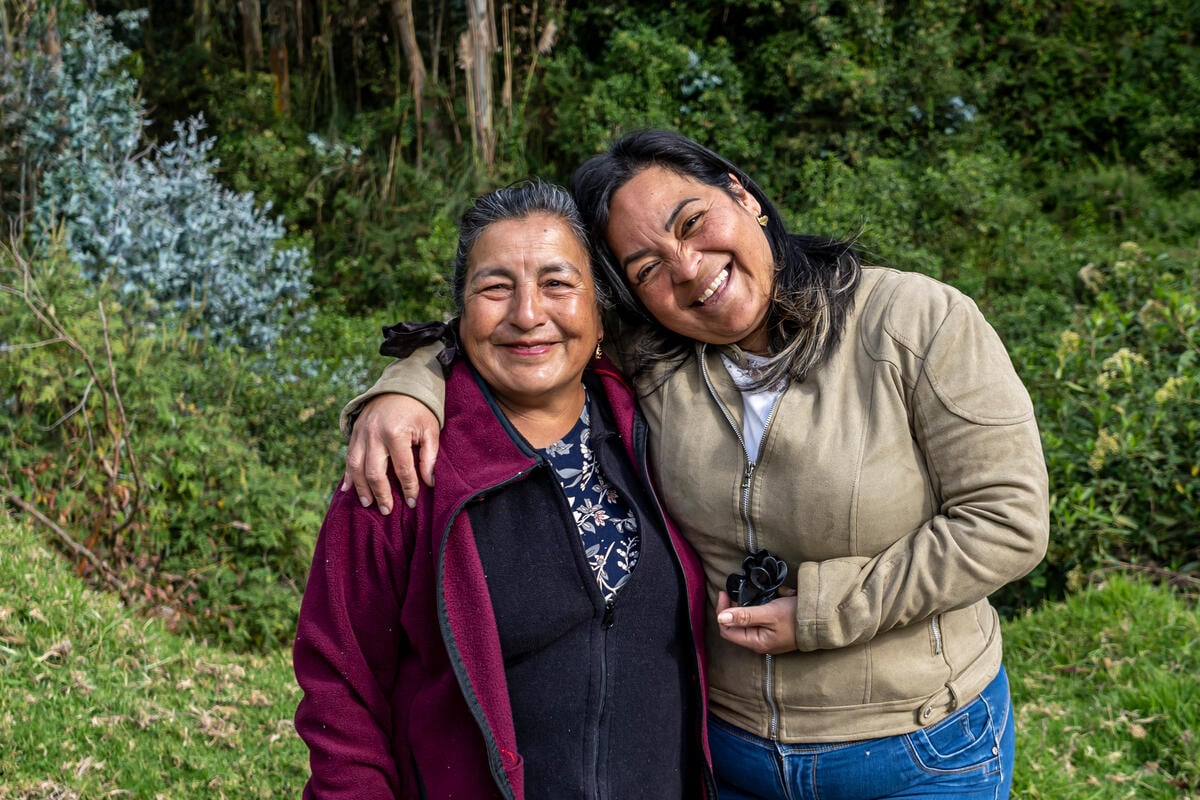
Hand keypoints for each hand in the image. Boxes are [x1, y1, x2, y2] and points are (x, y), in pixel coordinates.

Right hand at [341, 395, 438, 514]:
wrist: (400, 385)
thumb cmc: (419, 410)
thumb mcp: (430, 430)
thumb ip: (430, 457)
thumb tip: (429, 483)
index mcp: (396, 433)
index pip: (402, 469)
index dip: (408, 488)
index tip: (411, 502)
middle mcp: (374, 434)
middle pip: (375, 473)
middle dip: (381, 494)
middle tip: (387, 510)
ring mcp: (361, 433)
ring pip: (356, 467)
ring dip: (361, 488)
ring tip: (368, 503)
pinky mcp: (354, 432)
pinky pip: (348, 457)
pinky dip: (348, 474)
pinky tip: (347, 489)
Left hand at [715, 588, 798, 654]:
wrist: (823, 619)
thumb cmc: (796, 617)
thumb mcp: (769, 613)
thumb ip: (745, 615)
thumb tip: (720, 618)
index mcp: (756, 642)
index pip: (727, 630)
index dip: (722, 611)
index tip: (725, 593)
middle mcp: (760, 642)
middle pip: (736, 625)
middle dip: (734, 606)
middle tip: (736, 590)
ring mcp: (768, 636)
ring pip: (748, 619)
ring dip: (747, 605)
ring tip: (751, 592)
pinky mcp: (775, 629)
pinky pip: (761, 617)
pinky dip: (760, 605)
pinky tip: (767, 597)